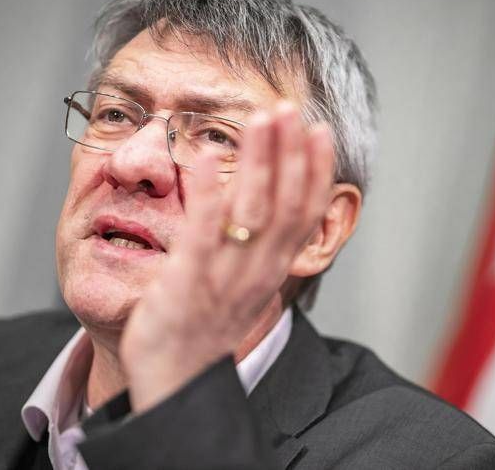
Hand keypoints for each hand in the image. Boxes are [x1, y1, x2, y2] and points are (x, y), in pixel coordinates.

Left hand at [119, 101, 334, 411]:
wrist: (176, 386)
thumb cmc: (205, 330)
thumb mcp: (242, 286)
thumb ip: (253, 246)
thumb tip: (261, 203)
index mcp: (270, 270)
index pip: (304, 215)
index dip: (316, 171)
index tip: (318, 131)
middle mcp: (256, 273)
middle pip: (285, 206)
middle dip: (290, 154)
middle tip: (289, 108)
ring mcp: (224, 279)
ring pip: (253, 214)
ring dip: (259, 163)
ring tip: (260, 120)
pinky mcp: (187, 285)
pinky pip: (201, 235)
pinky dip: (208, 195)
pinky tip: (207, 158)